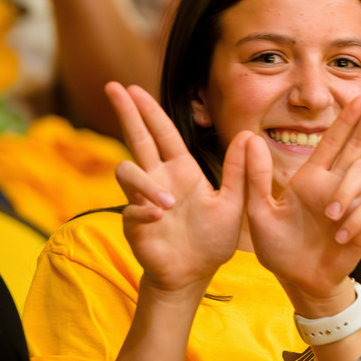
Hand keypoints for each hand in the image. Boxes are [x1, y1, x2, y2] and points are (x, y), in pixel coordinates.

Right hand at [105, 82, 246, 295]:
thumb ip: (238, 171)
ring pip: (127, 171)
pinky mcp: (134, 223)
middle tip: (112, 86)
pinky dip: (144, 210)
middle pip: (136, 138)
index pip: (163, 133)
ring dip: (145, 183)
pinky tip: (160, 219)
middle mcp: (159, 180)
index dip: (149, 111)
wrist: (196, 273)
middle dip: (126, 113)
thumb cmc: (213, 238)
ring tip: (168, 205)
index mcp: (182, 171)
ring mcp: (142, 200)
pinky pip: (131, 208)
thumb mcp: (234, 202)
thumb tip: (248, 135)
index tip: (133, 88)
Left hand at [244, 90, 360, 317]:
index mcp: (312, 177)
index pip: (333, 140)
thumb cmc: (279, 247)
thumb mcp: (258, 212)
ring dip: (348, 192)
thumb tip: (250, 138)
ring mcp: (352, 204)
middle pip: (360, 144)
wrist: (298, 280)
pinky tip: (340, 235)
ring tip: (331, 217)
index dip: (348, 118)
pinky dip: (356, 219)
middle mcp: (335, 185)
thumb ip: (256, 178)